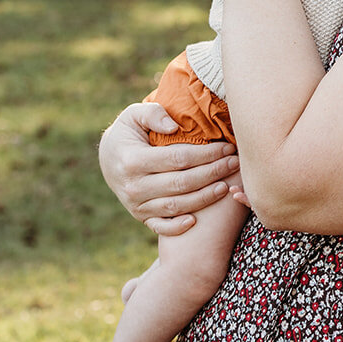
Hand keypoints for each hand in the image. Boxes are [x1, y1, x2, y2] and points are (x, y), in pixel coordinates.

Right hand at [99, 102, 240, 235]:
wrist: (107, 159)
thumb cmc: (127, 133)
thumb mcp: (133, 116)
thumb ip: (152, 114)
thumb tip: (173, 126)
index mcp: (132, 160)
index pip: (178, 158)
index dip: (206, 154)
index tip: (226, 148)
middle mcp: (133, 186)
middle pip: (181, 183)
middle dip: (212, 173)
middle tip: (235, 164)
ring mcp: (136, 204)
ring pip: (176, 205)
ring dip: (204, 198)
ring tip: (227, 186)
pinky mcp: (141, 216)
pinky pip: (161, 226)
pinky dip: (177, 227)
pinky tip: (196, 220)